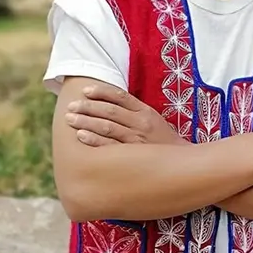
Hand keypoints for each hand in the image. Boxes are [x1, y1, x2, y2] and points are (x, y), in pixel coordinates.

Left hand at [65, 83, 186, 146]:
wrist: (182, 161)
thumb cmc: (163, 140)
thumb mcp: (153, 120)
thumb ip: (134, 111)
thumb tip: (109, 102)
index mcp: (146, 112)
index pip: (120, 97)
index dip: (102, 92)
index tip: (85, 91)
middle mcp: (141, 123)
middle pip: (110, 111)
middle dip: (88, 107)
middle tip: (71, 106)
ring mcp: (137, 139)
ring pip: (107, 127)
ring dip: (86, 121)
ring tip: (70, 119)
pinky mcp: (133, 154)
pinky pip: (110, 145)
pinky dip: (94, 140)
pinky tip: (81, 136)